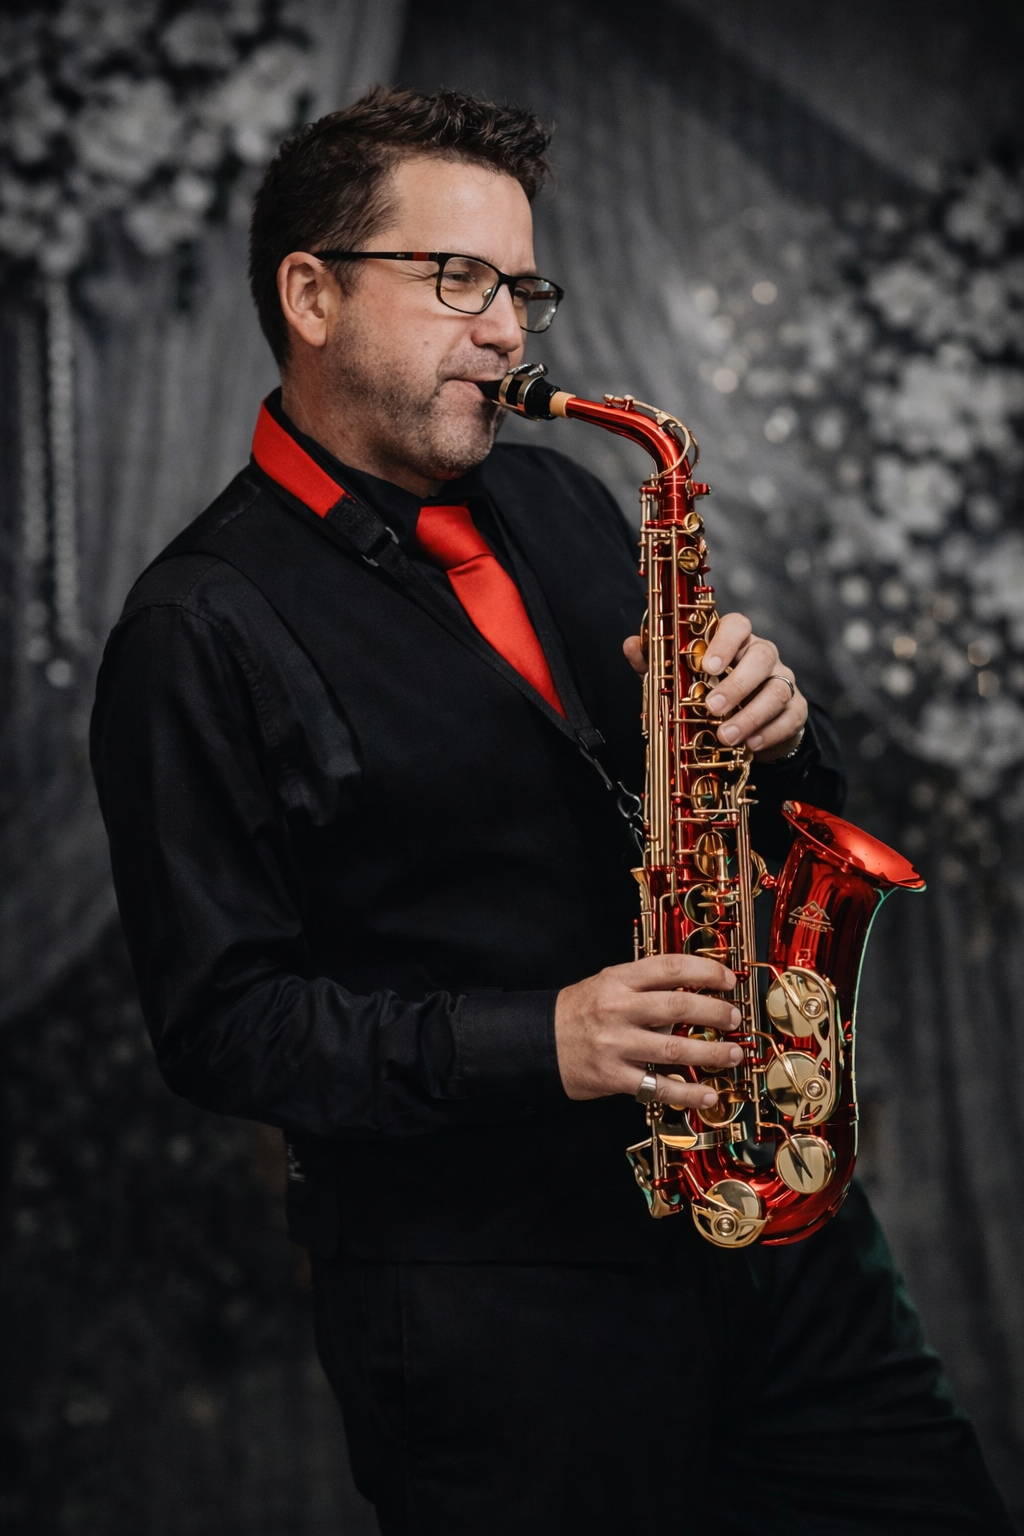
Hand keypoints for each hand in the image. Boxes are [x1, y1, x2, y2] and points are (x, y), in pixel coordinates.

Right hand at [555, 954, 742, 1105]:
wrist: (538, 1042)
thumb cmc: (579, 1012)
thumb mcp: (607, 984)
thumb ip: (644, 986)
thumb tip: (693, 990)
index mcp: (618, 980)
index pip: (670, 967)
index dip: (706, 970)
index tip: (728, 979)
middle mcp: (618, 1008)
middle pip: (679, 1006)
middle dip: (716, 1012)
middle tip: (734, 1018)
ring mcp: (616, 1044)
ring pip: (674, 1048)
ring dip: (711, 1052)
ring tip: (733, 1054)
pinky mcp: (613, 1076)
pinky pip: (658, 1086)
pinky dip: (687, 1092)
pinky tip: (708, 1094)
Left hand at [623, 612, 806, 760]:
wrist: (749, 726)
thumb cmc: (712, 693)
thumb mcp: (680, 678)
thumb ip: (657, 662)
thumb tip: (631, 644)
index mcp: (736, 642)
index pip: (738, 625)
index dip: (725, 641)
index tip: (708, 666)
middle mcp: (763, 656)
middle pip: (761, 657)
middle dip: (736, 684)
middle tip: (711, 708)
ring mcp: (783, 681)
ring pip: (777, 689)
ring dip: (751, 715)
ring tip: (727, 736)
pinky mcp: (796, 709)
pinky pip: (790, 716)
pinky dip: (770, 732)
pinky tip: (750, 744)